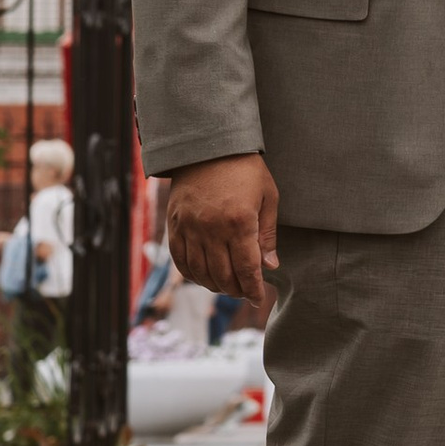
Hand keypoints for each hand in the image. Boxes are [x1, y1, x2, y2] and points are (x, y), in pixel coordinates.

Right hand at [166, 152, 280, 321]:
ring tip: (227, 286)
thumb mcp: (268, 197)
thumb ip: (268, 234)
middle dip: (236, 290)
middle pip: (223, 276)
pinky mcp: (174, 225)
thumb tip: (270, 266)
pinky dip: (192, 274)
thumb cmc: (244, 169)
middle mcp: (211, 229)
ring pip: (200, 273)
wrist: (207, 145)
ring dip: (215, 286)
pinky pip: (180, 260)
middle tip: (245, 292)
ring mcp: (189, 228)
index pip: (247, 269)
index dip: (253, 289)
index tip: (258, 299)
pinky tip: (204, 276)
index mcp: (239, 222)